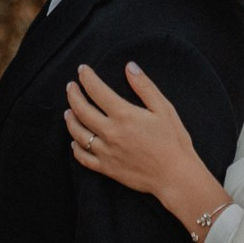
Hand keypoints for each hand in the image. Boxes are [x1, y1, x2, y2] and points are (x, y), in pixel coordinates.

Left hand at [65, 62, 223, 225]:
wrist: (175, 176)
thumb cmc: (173, 140)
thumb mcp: (163, 108)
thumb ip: (144, 86)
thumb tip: (129, 66)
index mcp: (124, 115)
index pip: (97, 91)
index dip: (86, 78)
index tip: (82, 70)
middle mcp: (110, 133)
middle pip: (81, 110)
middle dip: (73, 95)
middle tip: (70, 86)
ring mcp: (106, 152)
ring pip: (78, 134)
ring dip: (70, 120)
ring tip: (68, 111)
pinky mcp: (107, 168)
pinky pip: (83, 158)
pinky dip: (75, 148)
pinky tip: (74, 142)